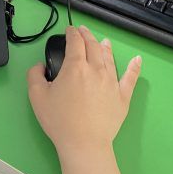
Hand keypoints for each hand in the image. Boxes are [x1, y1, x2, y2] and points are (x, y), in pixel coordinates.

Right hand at [27, 26, 141, 159]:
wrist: (84, 143)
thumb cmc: (59, 120)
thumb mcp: (36, 96)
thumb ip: (35, 75)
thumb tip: (40, 66)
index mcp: (75, 66)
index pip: (75, 42)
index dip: (71, 33)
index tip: (69, 30)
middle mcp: (96, 69)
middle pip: (93, 46)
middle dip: (87, 35)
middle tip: (83, 31)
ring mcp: (112, 82)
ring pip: (109, 58)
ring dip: (105, 47)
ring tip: (104, 41)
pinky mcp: (123, 96)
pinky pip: (131, 78)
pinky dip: (134, 67)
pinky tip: (137, 60)